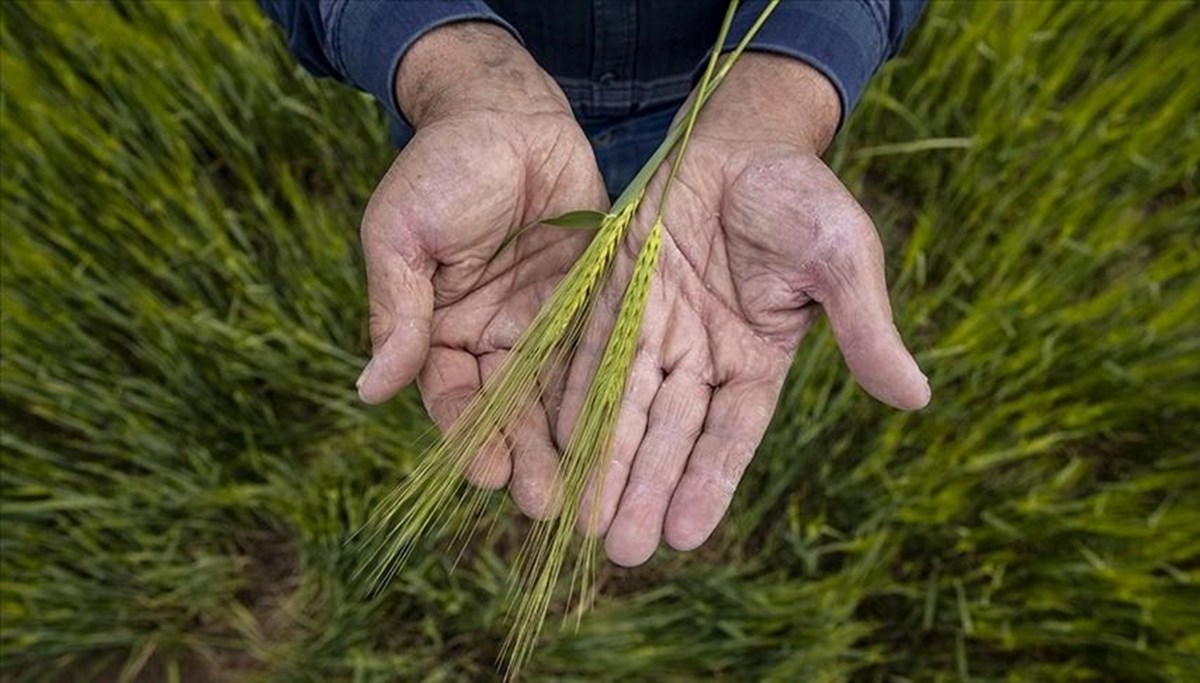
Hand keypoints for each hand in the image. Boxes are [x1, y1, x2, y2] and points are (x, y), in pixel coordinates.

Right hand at [356, 22, 606, 515]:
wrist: (507, 111)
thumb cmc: (442, 167)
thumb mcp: (403, 235)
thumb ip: (396, 312)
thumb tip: (369, 392)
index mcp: (442, 329)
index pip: (453, 397)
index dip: (467, 435)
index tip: (484, 473)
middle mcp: (494, 337)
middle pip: (510, 410)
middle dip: (525, 457)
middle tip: (546, 504)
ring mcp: (545, 321)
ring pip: (557, 394)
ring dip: (569, 442)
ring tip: (587, 490)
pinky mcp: (591, 300)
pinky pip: (599, 353)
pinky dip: (607, 393)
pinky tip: (624, 432)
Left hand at [557, 54, 930, 565]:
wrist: (740, 137)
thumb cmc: (801, 197)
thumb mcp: (842, 258)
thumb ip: (866, 327)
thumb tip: (916, 398)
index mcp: (757, 359)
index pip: (730, 434)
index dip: (707, 481)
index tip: (685, 535)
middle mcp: (700, 356)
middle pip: (669, 435)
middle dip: (645, 489)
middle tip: (622, 551)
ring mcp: (654, 328)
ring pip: (624, 405)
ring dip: (605, 460)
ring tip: (583, 519)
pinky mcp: (612, 295)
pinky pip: (589, 351)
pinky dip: (571, 394)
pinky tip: (552, 441)